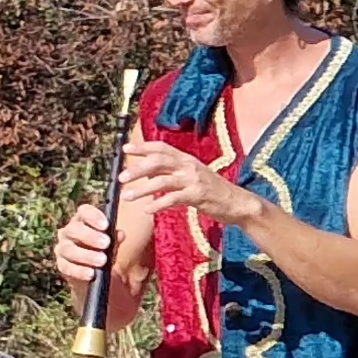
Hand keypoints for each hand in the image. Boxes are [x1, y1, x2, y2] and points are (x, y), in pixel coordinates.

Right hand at [50, 201, 119, 293]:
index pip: (84, 212)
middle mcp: (69, 231)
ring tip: (102, 261)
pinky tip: (91, 274)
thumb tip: (120, 234)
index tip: (105, 225)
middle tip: (106, 244)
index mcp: (82, 220)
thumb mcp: (113, 244)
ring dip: (86, 255)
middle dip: (90, 236)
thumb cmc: (104, 251)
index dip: (93, 216)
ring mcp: (63, 248)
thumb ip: (116, 238)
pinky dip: (79, 271)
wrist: (96, 273)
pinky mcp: (62, 265)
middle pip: (74, 229)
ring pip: (68, 249)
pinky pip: (66, 267)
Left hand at [119, 139, 260, 228]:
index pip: (162, 148)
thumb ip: (170, 171)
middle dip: (137, 168)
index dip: (143, 147)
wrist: (237, 202)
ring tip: (127, 196)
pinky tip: (146, 210)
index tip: (125, 149)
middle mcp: (189, 166)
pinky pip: (173, 199)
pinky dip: (158, 204)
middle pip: (158, 162)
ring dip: (142, 189)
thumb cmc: (211, 190)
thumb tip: (146, 170)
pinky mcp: (198, 196)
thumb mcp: (191, 175)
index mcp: (186, 159)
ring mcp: (194, 180)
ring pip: (162, 181)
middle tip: (121, 177)